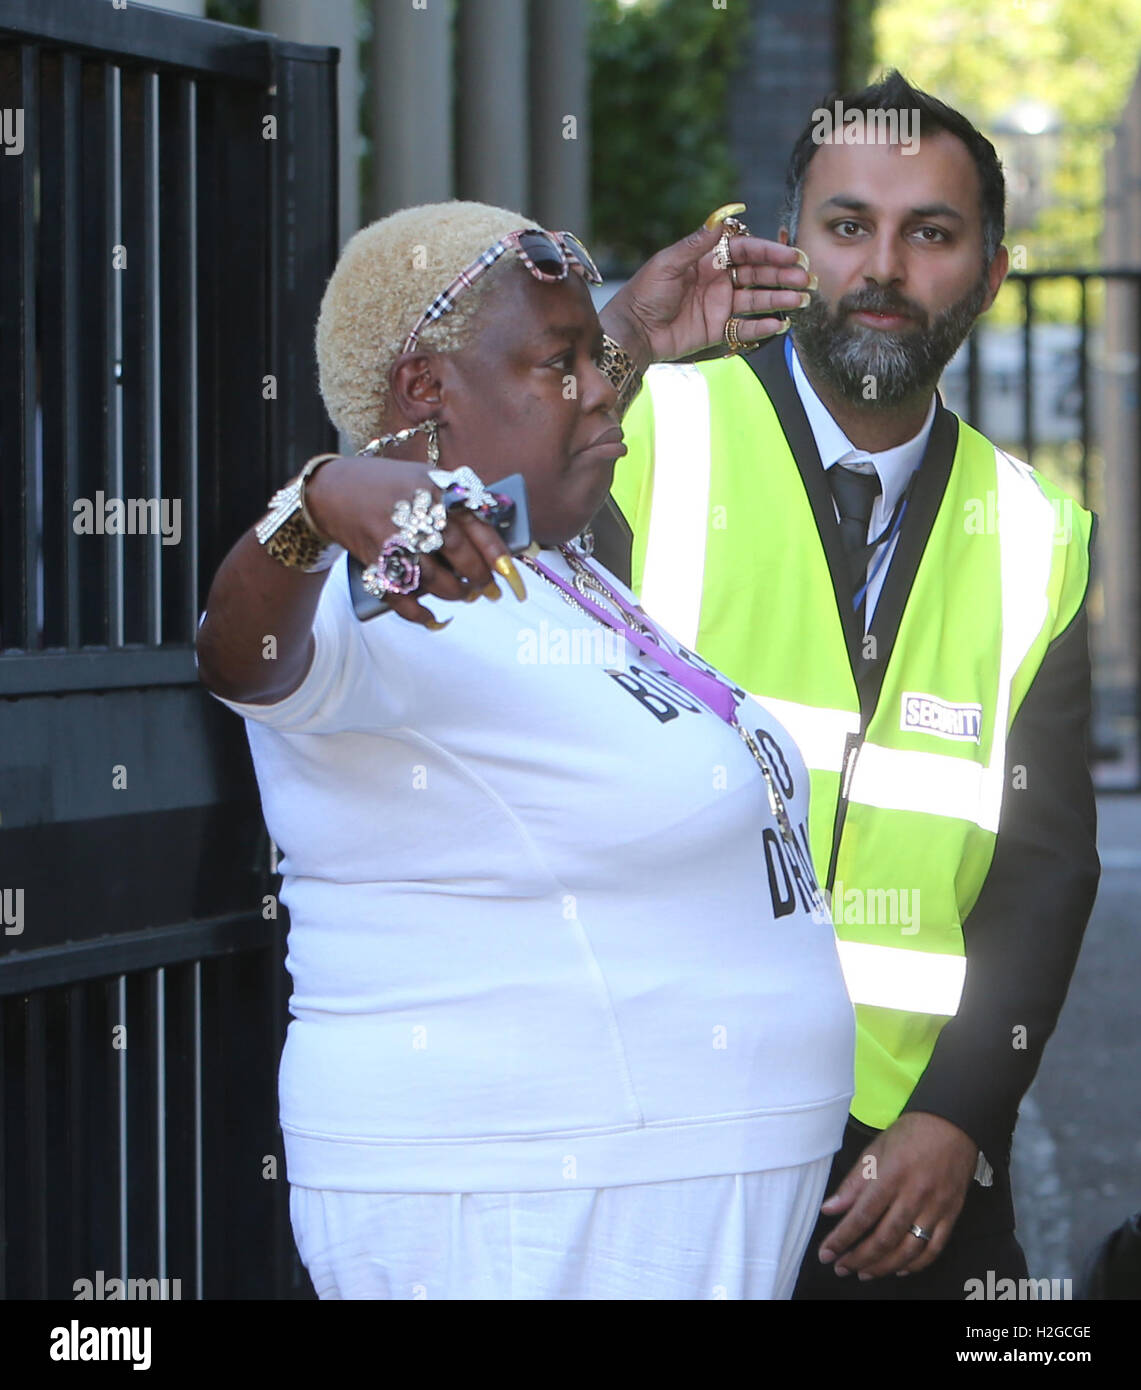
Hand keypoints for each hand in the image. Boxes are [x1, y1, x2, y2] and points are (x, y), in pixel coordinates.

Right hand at [305, 455, 518, 627]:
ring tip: (464, 594)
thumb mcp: (427, 477)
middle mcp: (416, 517)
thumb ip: (458, 500)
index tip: (513, 576)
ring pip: (434, 580)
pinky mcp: (375, 563)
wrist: (333, 491)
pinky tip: (435, 619)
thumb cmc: (389, 485)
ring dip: (455, 594)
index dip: (498, 556)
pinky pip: (401, 597)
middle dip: (479, 578)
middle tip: (487, 588)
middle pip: (459, 556)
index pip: (477, 528)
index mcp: (436, 493)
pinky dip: (420, 614)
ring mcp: (394, 542)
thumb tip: (497, 529)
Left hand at [598, 215, 813, 371]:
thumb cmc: (644, 293)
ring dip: (779, 299)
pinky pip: (744, 327)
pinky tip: (778, 323)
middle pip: (757, 274)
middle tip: (804, 277)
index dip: (769, 252)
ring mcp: (720, 305)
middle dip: (781, 275)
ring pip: (756, 299)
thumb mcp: (667, 264)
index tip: (790, 255)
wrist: (633, 331)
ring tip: (800, 299)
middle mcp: (718, 279)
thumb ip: (695, 244)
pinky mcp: (717, 329)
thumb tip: (719, 221)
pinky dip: (761, 326)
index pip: (746, 251)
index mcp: (708, 259)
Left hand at [816, 1112, 978, 1280]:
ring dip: (884, 1266)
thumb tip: (830, 1209)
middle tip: (841, 1267)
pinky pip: (935, 1247)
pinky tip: (900, 1270)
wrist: (954, 1124)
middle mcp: (915, 1194)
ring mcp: (936, 1206)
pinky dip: (917, 1264)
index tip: (826, 1253)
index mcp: (892, 1174)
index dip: (843, 1237)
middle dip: (859, 1257)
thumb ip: (854, 1182)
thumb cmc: (910, 1134)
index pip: (863, 1214)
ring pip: (909, 1248)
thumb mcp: (876, 1149)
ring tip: (864, 1273)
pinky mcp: (952, 1214)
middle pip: (885, 1237)